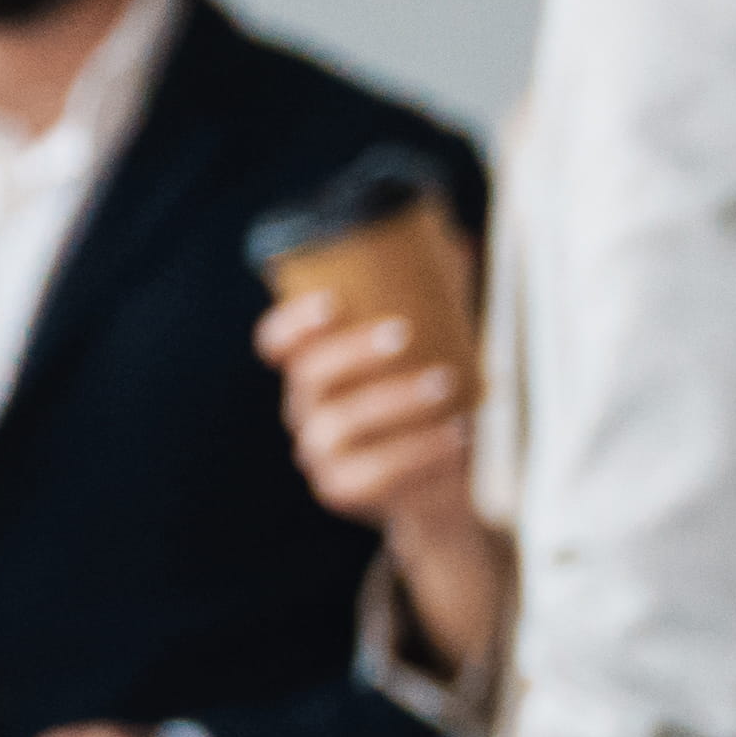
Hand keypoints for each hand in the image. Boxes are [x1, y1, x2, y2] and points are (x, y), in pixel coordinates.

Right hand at [259, 289, 511, 677]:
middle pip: (308, 376)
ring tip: (446, 384)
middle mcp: (305, 411)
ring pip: (338, 424)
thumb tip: (458, 244)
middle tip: (403, 333)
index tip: (333, 301)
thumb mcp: (437, 350)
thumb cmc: (436, 407)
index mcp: (313, 370)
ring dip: (393, 399)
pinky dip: (418, 451)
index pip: (277, 343)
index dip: (294, 321)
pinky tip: (456, 435)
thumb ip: (441, 302)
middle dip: (352, 350)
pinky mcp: (345, 492)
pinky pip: (373, 473)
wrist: (446, 490)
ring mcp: (320, 456)